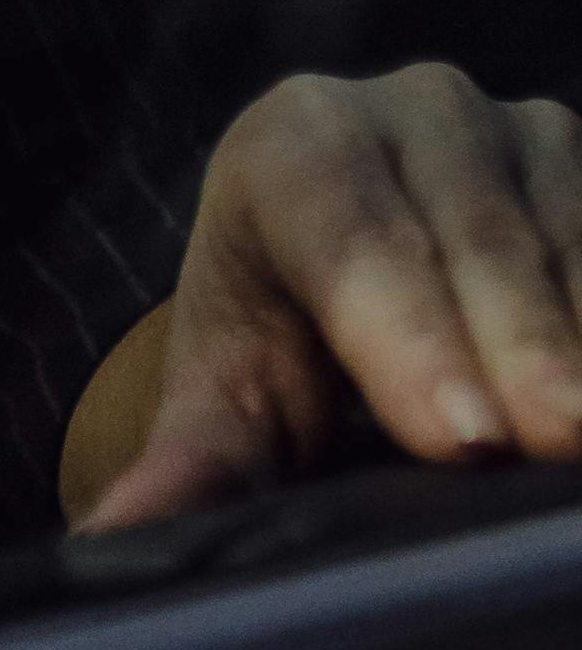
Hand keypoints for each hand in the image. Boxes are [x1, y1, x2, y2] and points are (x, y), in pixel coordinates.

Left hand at [85, 62, 581, 529]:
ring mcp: (522, 127)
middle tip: (555, 444)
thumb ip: (190, 462)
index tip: (462, 440)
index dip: (408, 339)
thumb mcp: (235, 390)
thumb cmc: (289, 330)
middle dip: (522, 348)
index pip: (349, 239)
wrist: (363, 263)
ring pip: (570, 235)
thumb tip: (113, 539)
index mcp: (296, 142)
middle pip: (474, 237)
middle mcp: (413, 110)